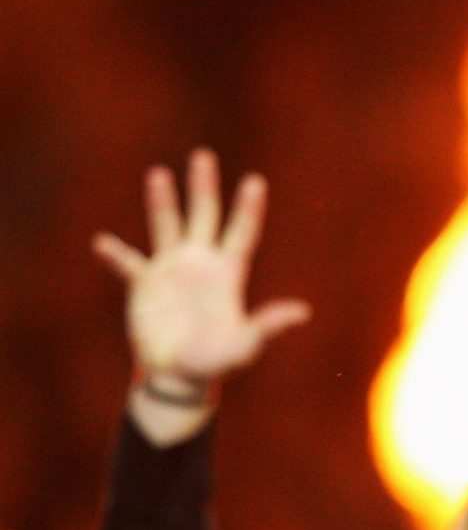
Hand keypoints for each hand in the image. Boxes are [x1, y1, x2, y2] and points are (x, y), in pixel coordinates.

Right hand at [98, 149, 309, 398]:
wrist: (180, 373)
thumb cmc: (217, 360)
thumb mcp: (246, 344)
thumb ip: (268, 325)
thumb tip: (302, 312)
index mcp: (228, 273)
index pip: (241, 233)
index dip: (248, 209)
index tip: (255, 181)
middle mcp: (200, 264)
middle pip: (204, 216)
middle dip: (204, 187)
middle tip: (204, 155)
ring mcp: (170, 270)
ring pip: (166, 226)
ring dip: (162, 202)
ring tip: (159, 174)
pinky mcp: (143, 284)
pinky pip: (126, 264)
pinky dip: (115, 254)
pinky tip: (103, 243)